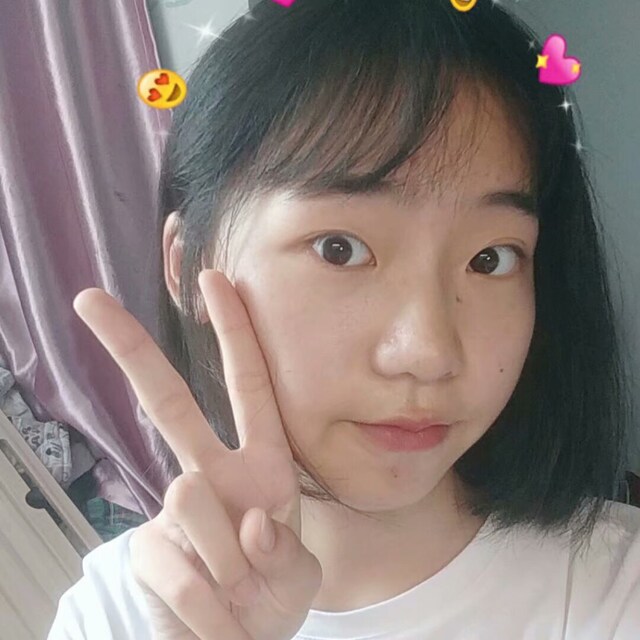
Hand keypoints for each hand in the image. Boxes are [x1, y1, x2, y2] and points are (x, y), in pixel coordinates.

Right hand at [72, 269, 322, 639]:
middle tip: (89, 300)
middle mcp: (213, 474)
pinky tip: (212, 609)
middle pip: (168, 402)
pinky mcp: (146, 547)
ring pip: (188, 502)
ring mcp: (175, 509)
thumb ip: (283, 554)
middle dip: (132, 349)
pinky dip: (204, 601)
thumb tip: (248, 524)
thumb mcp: (297, 578)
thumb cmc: (271, 596)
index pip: (249, 386)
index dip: (234, 333)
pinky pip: (173, 563)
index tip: (216, 279)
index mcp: (261, 466)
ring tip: (237, 591)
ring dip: (228, 566)